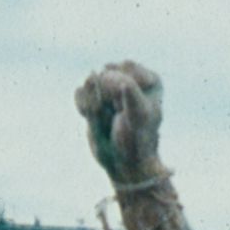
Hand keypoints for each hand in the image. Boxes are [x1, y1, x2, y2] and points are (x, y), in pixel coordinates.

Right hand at [77, 62, 168, 184]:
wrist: (122, 161)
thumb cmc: (137, 140)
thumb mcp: (138, 118)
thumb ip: (130, 96)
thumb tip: (118, 80)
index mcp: (149, 80)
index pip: (126, 68)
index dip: (120, 87)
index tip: (126, 108)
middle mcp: (131, 80)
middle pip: (106, 73)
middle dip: (105, 95)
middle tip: (115, 115)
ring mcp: (110, 88)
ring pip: (90, 81)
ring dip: (94, 102)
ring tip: (106, 118)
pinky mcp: (94, 98)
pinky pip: (80, 91)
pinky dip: (83, 106)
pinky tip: (92, 117)